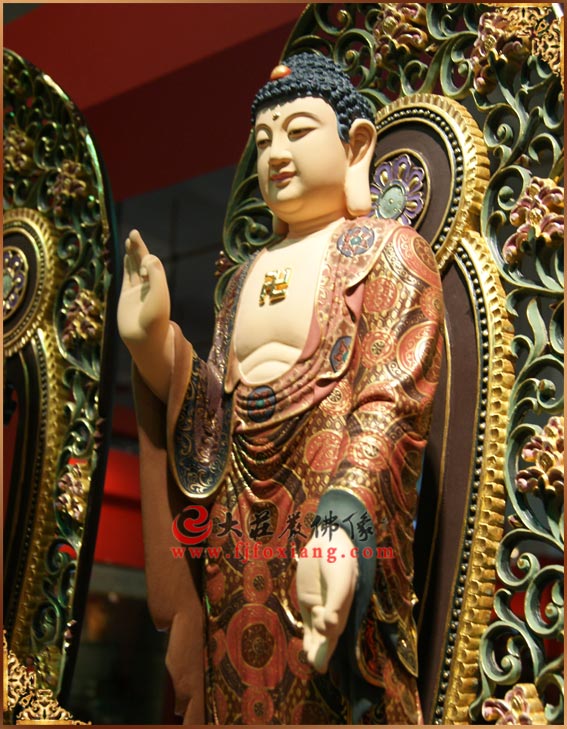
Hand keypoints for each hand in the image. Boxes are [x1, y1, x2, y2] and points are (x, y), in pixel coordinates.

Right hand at [117, 229, 169, 343]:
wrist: (144, 338)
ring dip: (132, 254)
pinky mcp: (126, 295)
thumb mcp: (159, 293)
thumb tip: (147, 257)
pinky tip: (126, 255)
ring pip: (134, 267)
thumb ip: (155, 274)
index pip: (154, 263)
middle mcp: (149, 286)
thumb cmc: (155, 318)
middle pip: (144, 261)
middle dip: (139, 248)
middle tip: (134, 232)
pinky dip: (126, 265)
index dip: (147, 261)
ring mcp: (137, 291)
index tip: (144, 272)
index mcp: (159, 285)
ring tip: (130, 239)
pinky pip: (126, 276)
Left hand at [296, 528, 357, 671]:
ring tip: (311, 662)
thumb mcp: (340, 578)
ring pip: (318, 633)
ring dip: (315, 648)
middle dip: (324, 652)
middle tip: (318, 668)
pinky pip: (308, 622)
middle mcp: (335, 608)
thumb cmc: (338, 557)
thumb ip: (337, 601)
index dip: (331, 641)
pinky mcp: (308, 600)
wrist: (327, 538)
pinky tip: (306, 650)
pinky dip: (308, 636)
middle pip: (330, 635)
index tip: (324, 647)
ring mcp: (321, 605)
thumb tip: (330, 626)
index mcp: (346, 604)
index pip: (339, 628)